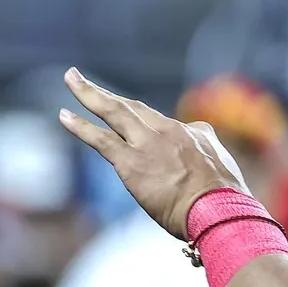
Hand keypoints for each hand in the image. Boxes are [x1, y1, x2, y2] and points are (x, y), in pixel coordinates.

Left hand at [57, 67, 251, 238]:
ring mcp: (148, 143)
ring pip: (114, 112)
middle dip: (104, 93)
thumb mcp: (221, 169)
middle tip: (79, 77)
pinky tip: (64, 115)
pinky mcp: (132, 162)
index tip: (125, 120)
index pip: (159, 122)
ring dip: (89, 93)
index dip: (138, 121)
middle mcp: (169, 130)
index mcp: (192, 133)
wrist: (219, 209)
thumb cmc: (223, 200)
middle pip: (131, 107)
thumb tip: (202, 158)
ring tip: (70, 78)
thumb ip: (206, 158)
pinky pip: (101, 139)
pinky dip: (80, 126)